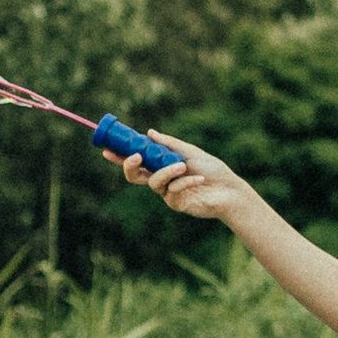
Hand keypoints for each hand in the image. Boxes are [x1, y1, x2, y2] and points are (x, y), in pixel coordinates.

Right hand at [117, 131, 248, 226]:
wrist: (230, 190)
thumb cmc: (213, 170)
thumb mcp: (190, 152)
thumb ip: (169, 144)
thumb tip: (149, 132)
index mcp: (162, 166)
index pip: (137, 161)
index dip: (120, 157)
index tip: (107, 150)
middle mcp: (161, 180)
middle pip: (134, 177)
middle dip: (129, 166)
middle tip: (135, 157)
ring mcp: (167, 193)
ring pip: (154, 182)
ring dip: (166, 172)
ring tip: (182, 166)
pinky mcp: (176, 204)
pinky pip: (172, 192)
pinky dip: (184, 182)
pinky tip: (198, 178)